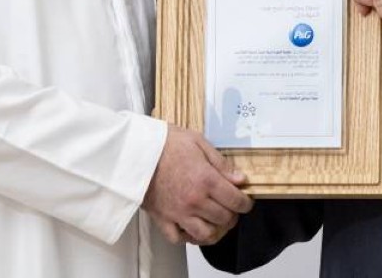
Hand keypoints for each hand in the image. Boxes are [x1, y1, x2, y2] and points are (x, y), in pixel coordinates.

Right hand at [142, 125, 253, 245]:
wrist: (136, 149)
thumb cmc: (165, 142)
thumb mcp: (198, 142)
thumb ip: (221, 163)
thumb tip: (239, 179)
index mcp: (206, 180)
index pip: (236, 201)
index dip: (246, 203)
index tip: (246, 202)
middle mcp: (195, 200)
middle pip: (224, 219)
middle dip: (233, 215)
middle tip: (231, 208)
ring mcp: (178, 212)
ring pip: (205, 234)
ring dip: (214, 229)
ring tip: (215, 221)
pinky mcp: (162, 218)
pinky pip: (178, 238)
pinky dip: (187, 237)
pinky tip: (191, 227)